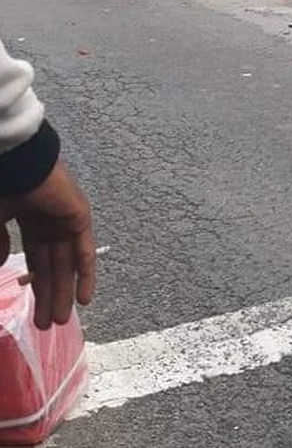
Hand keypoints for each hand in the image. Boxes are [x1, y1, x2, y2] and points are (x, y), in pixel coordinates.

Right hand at [0, 162, 94, 328]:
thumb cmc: (3, 188)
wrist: (17, 164)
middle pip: (53, 266)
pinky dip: (86, 273)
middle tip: (48, 324)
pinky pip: (84, 250)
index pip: (36, 258)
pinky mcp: (79, 216)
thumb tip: (4, 266)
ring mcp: (66, 218)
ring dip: (65, 291)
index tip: (32, 311)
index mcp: (30, 218)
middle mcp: (50, 220)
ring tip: (62, 320)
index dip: (35, 284)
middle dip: (50, 295)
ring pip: (67, 263)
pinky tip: (85, 298)